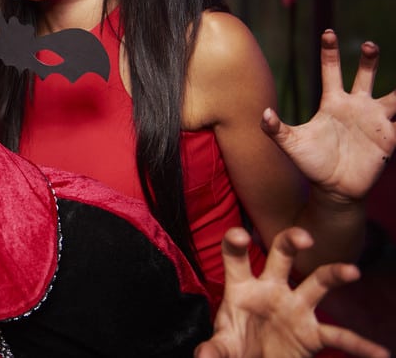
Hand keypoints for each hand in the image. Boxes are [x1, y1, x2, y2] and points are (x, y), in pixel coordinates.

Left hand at [195, 227, 388, 357]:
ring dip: (334, 274)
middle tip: (304, 236)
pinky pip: (339, 336)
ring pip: (317, 283)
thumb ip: (213, 350)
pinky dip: (360, 345)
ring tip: (352, 271)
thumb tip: (203, 357)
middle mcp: (271, 289)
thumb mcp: (222, 345)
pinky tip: (380, 352)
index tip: (238, 235)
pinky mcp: (312, 333)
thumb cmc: (235, 346)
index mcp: (242, 286)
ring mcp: (295, 308)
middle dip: (291, 240)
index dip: (235, 241)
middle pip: (281, 256)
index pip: (236, 256)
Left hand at [261, 30, 395, 200]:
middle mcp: (356, 107)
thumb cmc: (312, 164)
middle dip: (369, 60)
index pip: (331, 71)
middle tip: (369, 45)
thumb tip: (263, 114)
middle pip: (365, 76)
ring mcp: (375, 121)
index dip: (330, 52)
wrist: (333, 188)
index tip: (328, 32)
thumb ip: (276, 129)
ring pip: (393, 97)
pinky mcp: (389, 138)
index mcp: (333, 103)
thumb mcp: (291, 144)